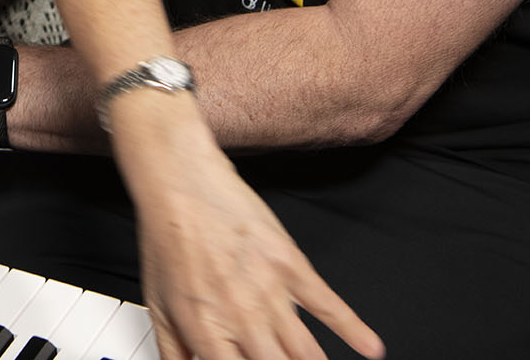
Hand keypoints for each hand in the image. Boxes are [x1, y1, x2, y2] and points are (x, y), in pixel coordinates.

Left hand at [120, 113, 383, 359]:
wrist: (180, 185)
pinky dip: (353, 328)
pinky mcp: (290, 265)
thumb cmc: (168, 239)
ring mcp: (270, 292)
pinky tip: (370, 347)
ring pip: (306, 351)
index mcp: (207, 333)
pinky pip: (328, 304)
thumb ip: (173, 352)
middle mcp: (242, 319)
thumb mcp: (159, 305)